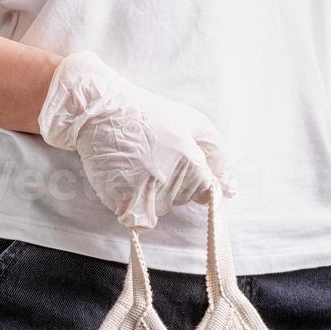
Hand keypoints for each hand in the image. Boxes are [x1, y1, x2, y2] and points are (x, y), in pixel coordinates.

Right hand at [39, 51, 234, 229]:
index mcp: (193, 161)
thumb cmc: (147, 114)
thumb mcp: (192, 122)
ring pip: (159, 211)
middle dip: (169, 185)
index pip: (206, 192)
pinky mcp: (126, 201)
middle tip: (149, 157)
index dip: (190, 179)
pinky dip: (130, 207)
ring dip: (148, 195)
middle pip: (181, 201)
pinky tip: (123, 182)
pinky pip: (137, 221)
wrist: (98, 109)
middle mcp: (173, 179)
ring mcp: (149, 191)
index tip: (173, 163)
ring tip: (133, 166)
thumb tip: (232, 190)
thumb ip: (218, 155)